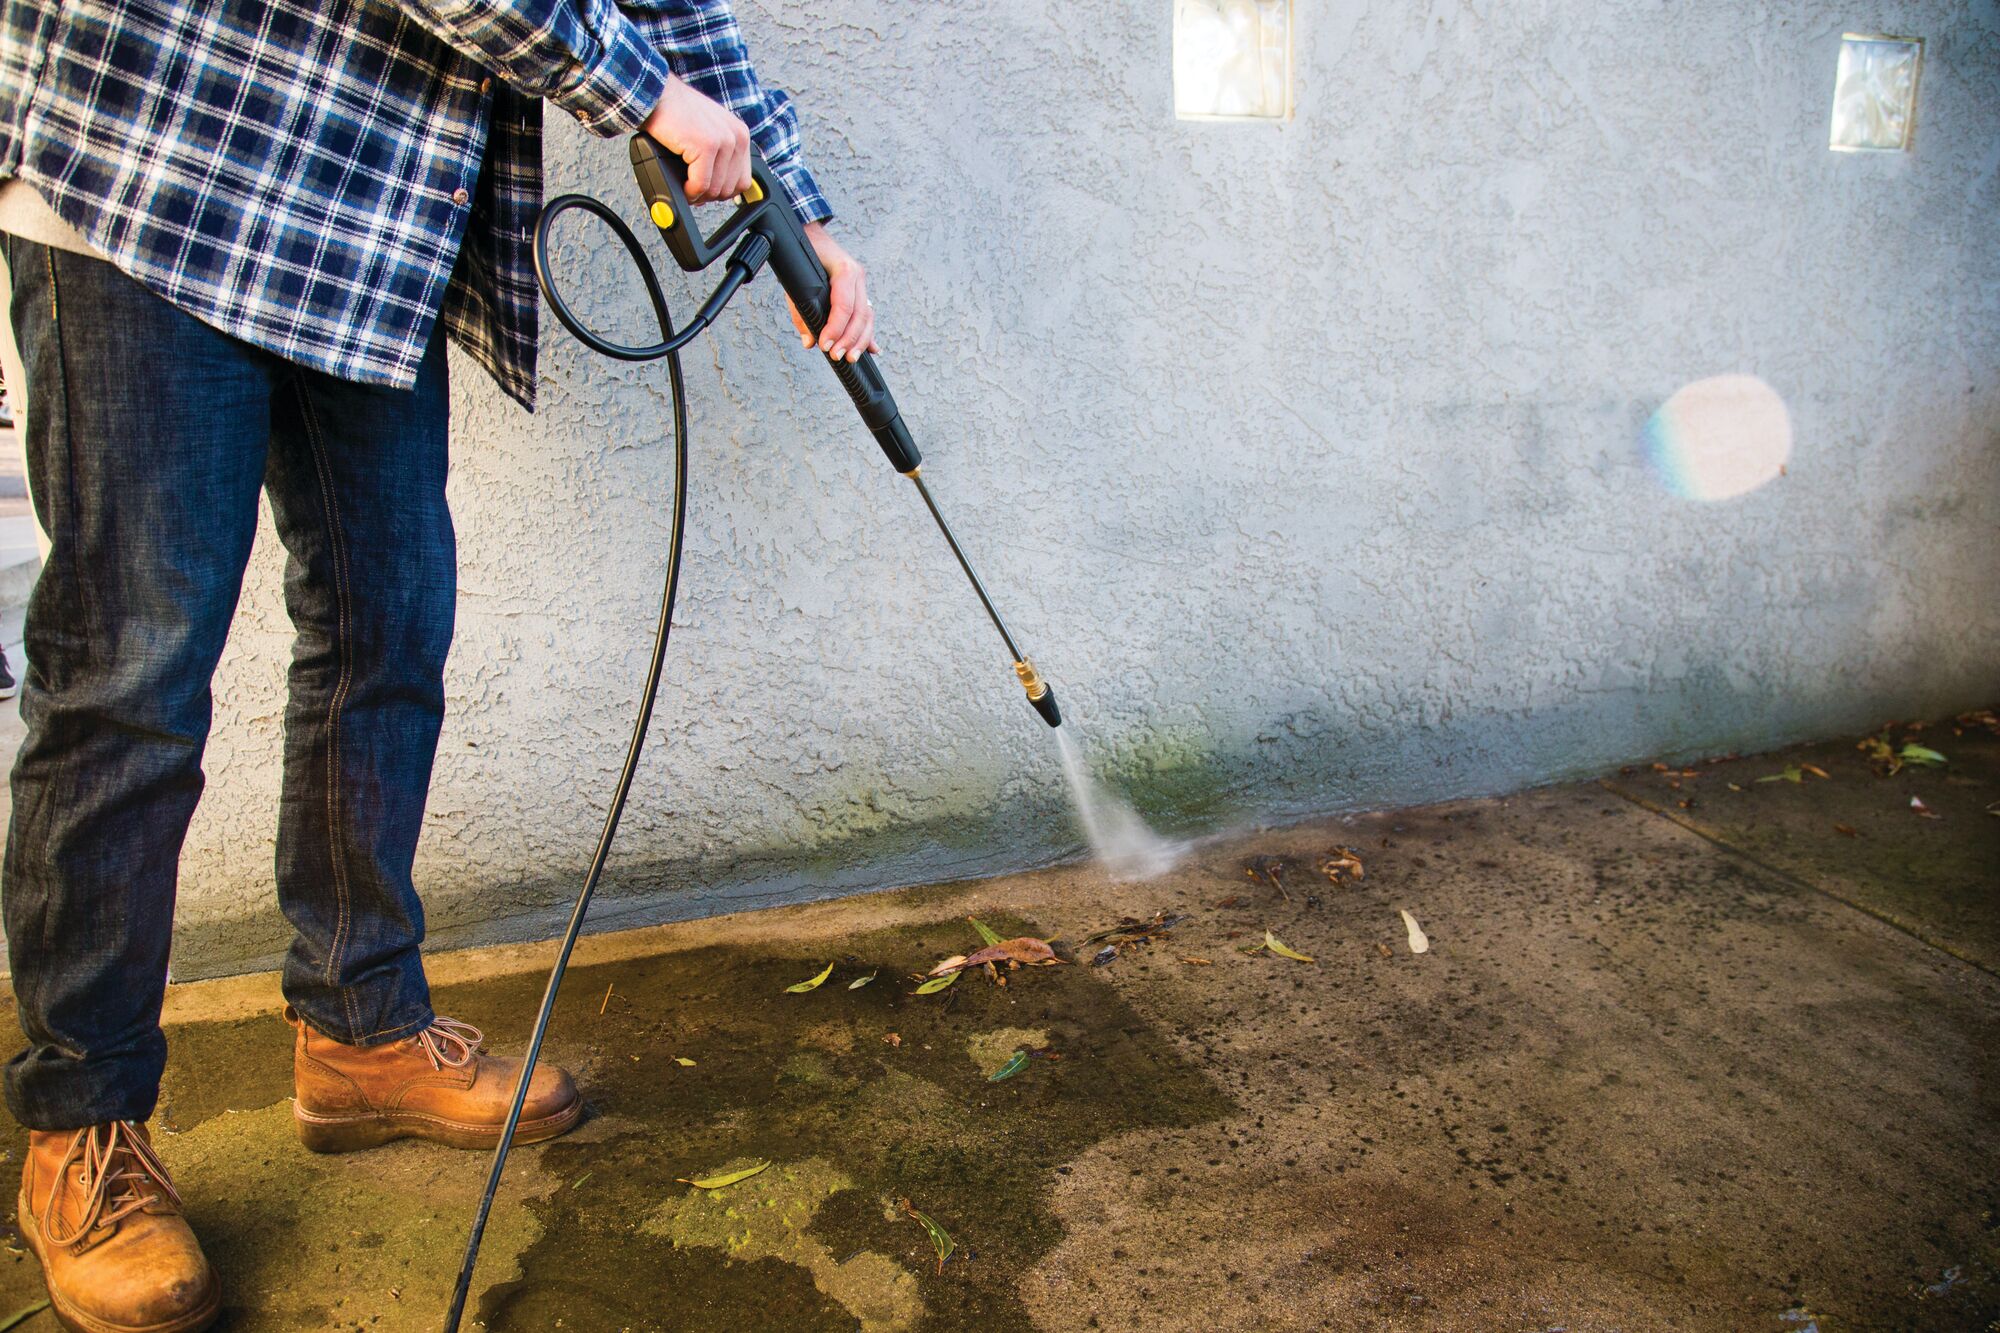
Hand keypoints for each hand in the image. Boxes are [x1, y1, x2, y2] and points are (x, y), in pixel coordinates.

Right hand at [642, 75, 751, 202]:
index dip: (721, 191)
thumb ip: (720, 157)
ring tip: (685, 185)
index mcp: (740, 135)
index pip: (742, 181)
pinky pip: (701, 184)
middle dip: (708, 194)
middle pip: (729, 188)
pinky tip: (682, 184)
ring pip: (715, 189)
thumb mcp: (708, 133)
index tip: (706, 190)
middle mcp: (737, 137)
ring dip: (697, 193)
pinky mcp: (707, 145)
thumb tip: (718, 190)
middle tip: (691, 189)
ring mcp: (723, 141)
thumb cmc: (676, 113)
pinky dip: (690, 190)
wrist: (657, 95)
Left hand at [788, 223, 879, 362]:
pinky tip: (872, 349)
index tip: (825, 345)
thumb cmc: (804, 255)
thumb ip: (801, 312)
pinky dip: (868, 333)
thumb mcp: (796, 281)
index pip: (844, 306)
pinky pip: (867, 314)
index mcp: (844, 270)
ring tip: (851, 357)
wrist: (811, 235)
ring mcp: (861, 284)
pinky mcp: (860, 291)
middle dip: (849, 339)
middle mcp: (857, 277)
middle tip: (837, 356)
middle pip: (860, 315)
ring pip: (868, 317)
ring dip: (860, 341)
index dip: (835, 329)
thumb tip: (809, 340)